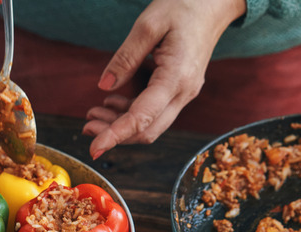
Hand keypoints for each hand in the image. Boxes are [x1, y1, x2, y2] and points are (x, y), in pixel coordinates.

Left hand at [84, 0, 245, 158]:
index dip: (116, 135)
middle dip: (115, 134)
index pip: (142, 117)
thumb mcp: (148, 24)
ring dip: (121, 125)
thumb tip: (104, 86)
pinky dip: (131, 114)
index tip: (94, 147)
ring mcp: (184, 93)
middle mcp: (184, 92)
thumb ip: (125, 57)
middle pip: (148, 130)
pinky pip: (154, 112)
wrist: (214, 3)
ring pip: (151, 125)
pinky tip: (112, 103)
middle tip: (86, 126)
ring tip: (93, 114)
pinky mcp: (179, 90)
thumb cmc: (184, 7)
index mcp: (177, 77)